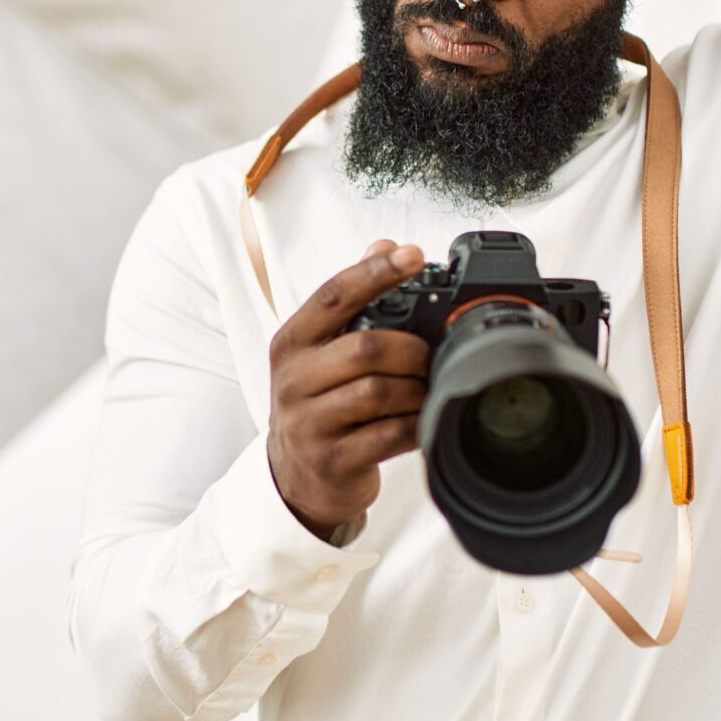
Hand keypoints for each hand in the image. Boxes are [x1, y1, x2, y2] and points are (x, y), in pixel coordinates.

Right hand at [267, 240, 434, 534]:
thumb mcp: (320, 350)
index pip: (334, 296)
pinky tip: (421, 419)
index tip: (413, 255)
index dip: (375, 271)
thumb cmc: (317, 403)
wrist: (296, 476)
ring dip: (416, 388)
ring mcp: (309, 423)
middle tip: (428, 354)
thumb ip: (351, 299)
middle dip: (410, 349)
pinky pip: (388, 435)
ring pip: (379, 391)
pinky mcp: (332, 460)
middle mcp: (293, 379)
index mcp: (291, 342)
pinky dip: (415, 424)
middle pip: (366, 347)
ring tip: (425, 389)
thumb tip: (383, 243)